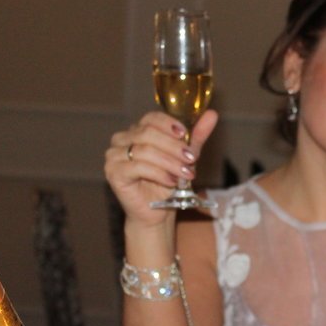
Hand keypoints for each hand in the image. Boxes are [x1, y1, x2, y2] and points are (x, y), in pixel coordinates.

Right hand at [105, 109, 218, 226]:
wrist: (157, 211)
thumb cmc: (169, 181)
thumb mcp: (186, 156)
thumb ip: (196, 136)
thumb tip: (212, 114)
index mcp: (137, 130)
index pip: (151, 118)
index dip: (169, 124)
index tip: (185, 135)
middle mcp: (122, 139)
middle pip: (148, 133)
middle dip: (173, 146)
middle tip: (191, 159)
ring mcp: (114, 155)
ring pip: (145, 150)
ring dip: (170, 162)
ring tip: (186, 174)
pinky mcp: (113, 172)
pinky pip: (138, 167)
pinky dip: (159, 174)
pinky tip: (172, 182)